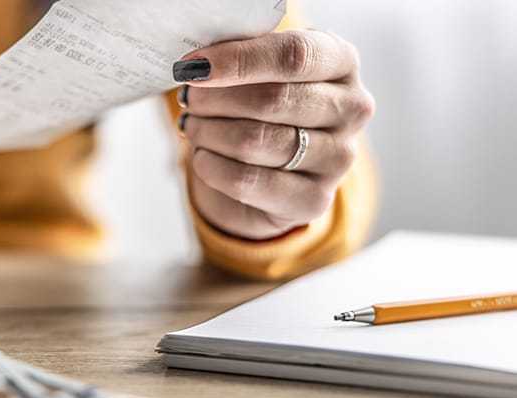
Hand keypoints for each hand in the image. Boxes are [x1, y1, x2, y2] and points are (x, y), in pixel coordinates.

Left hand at [173, 30, 374, 239]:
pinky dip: (211, 166)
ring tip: (194, 126)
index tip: (195, 66)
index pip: (294, 55)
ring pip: (255, 142)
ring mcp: (338, 158)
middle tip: (190, 98)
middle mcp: (351, 109)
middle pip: (272, 99)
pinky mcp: (313, 200)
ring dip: (209, 132)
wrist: (272, 165)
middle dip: (216, 98)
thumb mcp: (258, 67)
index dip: (239, 60)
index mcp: (341, 61)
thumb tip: (198, 63)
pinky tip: (203, 156)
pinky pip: (247, 181)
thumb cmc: (262, 103)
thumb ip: (239, 54)